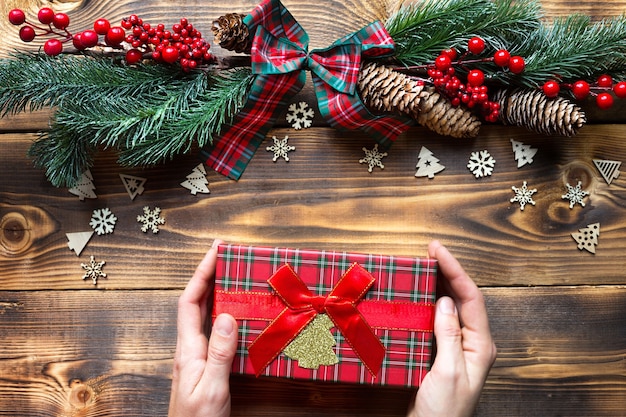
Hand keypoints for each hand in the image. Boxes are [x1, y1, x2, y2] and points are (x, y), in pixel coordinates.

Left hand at [169, 240, 237, 416]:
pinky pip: (213, 329)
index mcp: (188, 349)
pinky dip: (224, 313)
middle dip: (209, 275)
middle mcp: (190, 348)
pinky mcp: (206, 364)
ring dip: (216, 291)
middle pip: (195, 302)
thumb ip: (219, 353)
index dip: (201, 273)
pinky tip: (236, 312)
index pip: (190, 301)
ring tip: (232, 275)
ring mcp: (196, 355)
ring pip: (204, 314)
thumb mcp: (213, 388)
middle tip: (226, 255)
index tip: (216, 251)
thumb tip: (226, 316)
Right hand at [409, 240, 496, 416]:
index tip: (438, 250)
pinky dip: (428, 303)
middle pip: (463, 298)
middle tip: (430, 250)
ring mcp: (457, 347)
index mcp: (480, 345)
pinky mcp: (441, 353)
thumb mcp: (448, 372)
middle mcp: (472, 343)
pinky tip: (418, 296)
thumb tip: (445, 300)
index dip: (455, 270)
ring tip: (424, 265)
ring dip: (439, 284)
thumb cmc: (445, 412)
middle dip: (448, 271)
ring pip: (451, 307)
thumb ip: (449, 335)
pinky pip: (437, 320)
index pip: (471, 298)